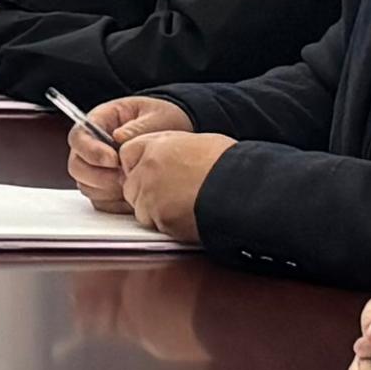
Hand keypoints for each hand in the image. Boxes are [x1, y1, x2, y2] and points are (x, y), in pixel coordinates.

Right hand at [68, 93, 186, 210]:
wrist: (178, 134)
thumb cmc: (164, 120)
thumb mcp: (156, 115)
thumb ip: (137, 126)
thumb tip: (117, 137)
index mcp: (101, 121)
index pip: (79, 137)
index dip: (90, 151)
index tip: (112, 159)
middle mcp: (93, 146)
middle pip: (76, 166)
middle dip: (98, 176)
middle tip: (124, 176)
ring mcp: (98, 169)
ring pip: (86, 186)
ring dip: (107, 190)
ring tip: (132, 184)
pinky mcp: (107, 188)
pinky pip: (100, 202)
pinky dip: (115, 203)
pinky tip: (134, 196)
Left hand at [112, 127, 230, 242]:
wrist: (242, 187)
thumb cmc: (229, 164)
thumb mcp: (197, 143)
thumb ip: (172, 151)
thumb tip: (168, 159)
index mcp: (157, 145)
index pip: (128, 155)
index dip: (139, 167)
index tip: (150, 175)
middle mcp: (148, 168)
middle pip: (130, 186)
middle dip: (145, 193)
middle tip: (171, 195)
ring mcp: (151, 194)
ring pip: (141, 209)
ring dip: (156, 212)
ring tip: (185, 205)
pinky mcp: (160, 217)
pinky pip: (156, 226)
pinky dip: (169, 226)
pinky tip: (189, 216)